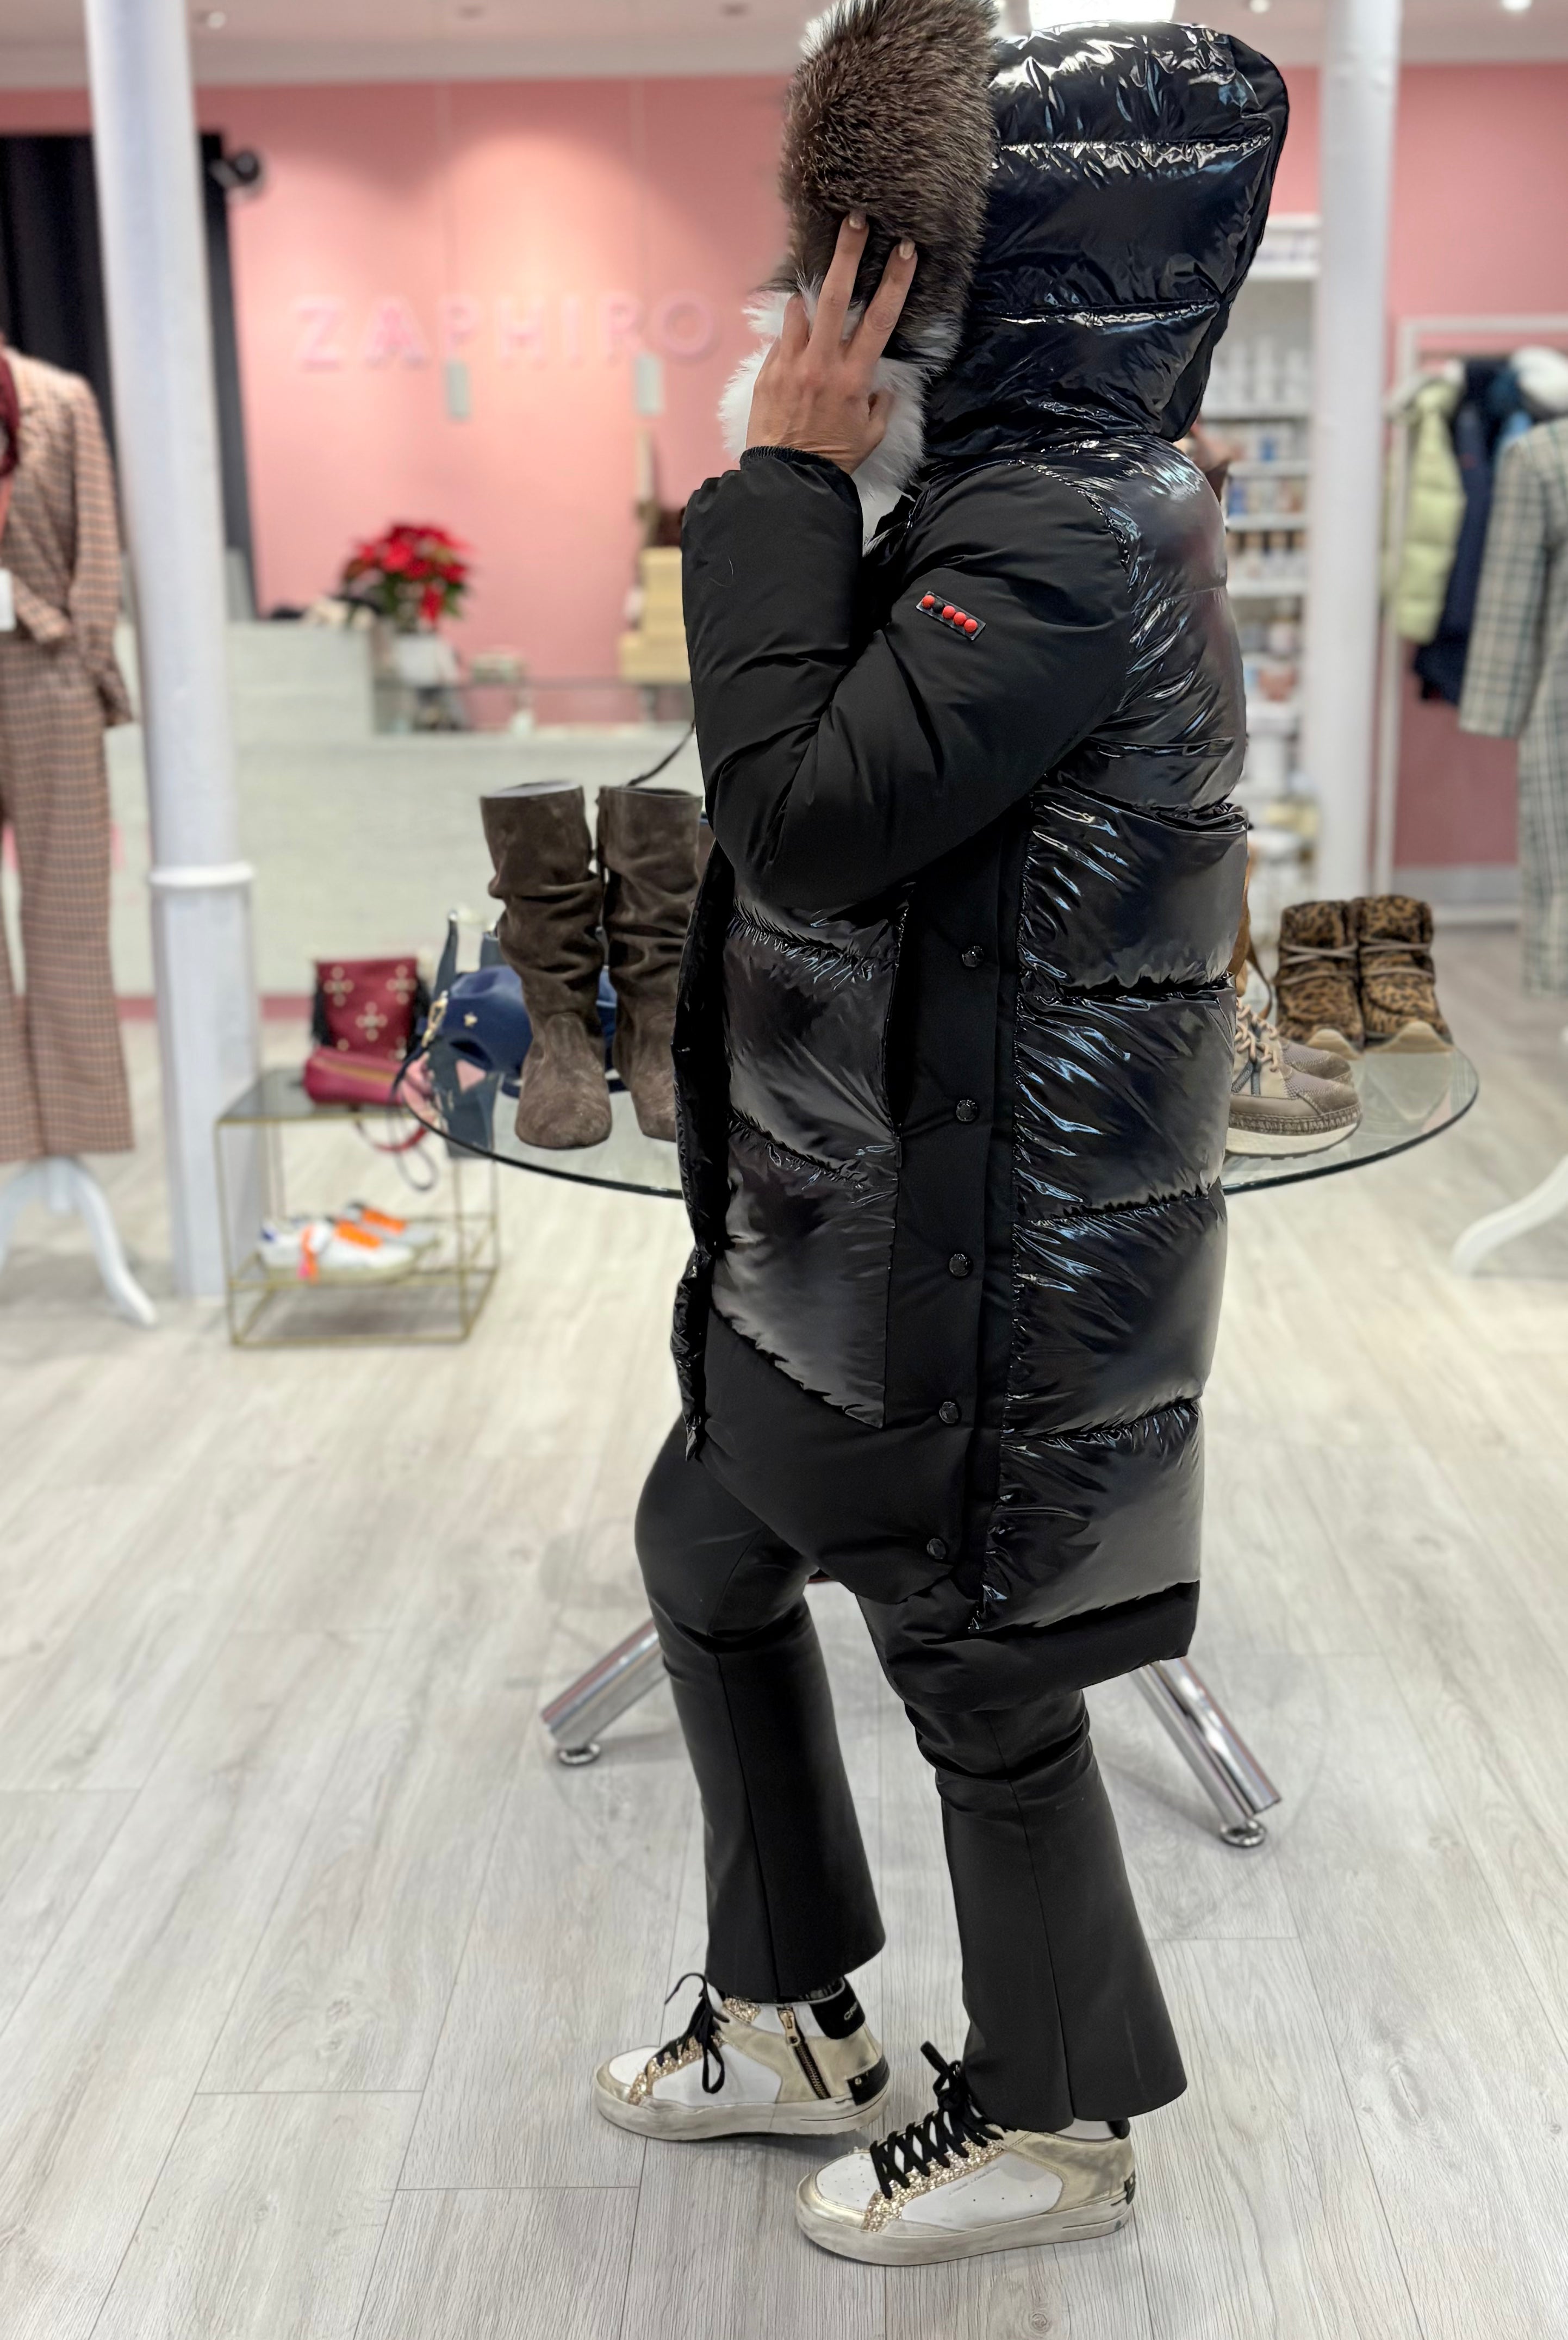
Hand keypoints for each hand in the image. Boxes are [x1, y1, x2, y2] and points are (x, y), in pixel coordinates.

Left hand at [745, 214, 917, 474]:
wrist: (788, 483)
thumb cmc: (833, 461)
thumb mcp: (869, 436)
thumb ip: (879, 405)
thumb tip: (882, 385)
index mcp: (853, 378)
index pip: (879, 320)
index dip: (894, 282)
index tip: (905, 250)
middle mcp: (822, 364)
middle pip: (835, 296)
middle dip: (847, 254)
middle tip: (855, 218)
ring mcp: (791, 365)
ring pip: (800, 310)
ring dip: (810, 295)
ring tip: (816, 286)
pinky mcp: (768, 372)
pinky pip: (782, 338)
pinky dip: (792, 331)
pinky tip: (797, 334)